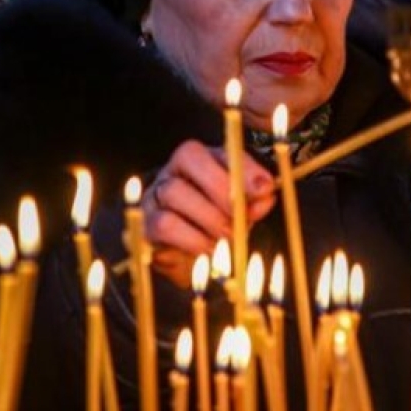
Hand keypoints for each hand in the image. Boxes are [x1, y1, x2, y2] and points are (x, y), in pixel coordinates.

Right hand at [141, 139, 275, 286]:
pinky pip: (164, 223)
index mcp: (203, 159)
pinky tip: (208, 253)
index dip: (243, 167)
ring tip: (226, 241)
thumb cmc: (219, 226)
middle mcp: (173, 168)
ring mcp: (154, 193)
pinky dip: (193, 240)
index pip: (220, 149)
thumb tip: (266, 195)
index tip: (265, 189)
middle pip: (189, 157)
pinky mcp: (144, 223)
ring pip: (175, 191)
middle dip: (221, 189)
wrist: (189, 261)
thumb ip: (255, 201)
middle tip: (240, 220)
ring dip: (208, 219)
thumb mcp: (242, 211)